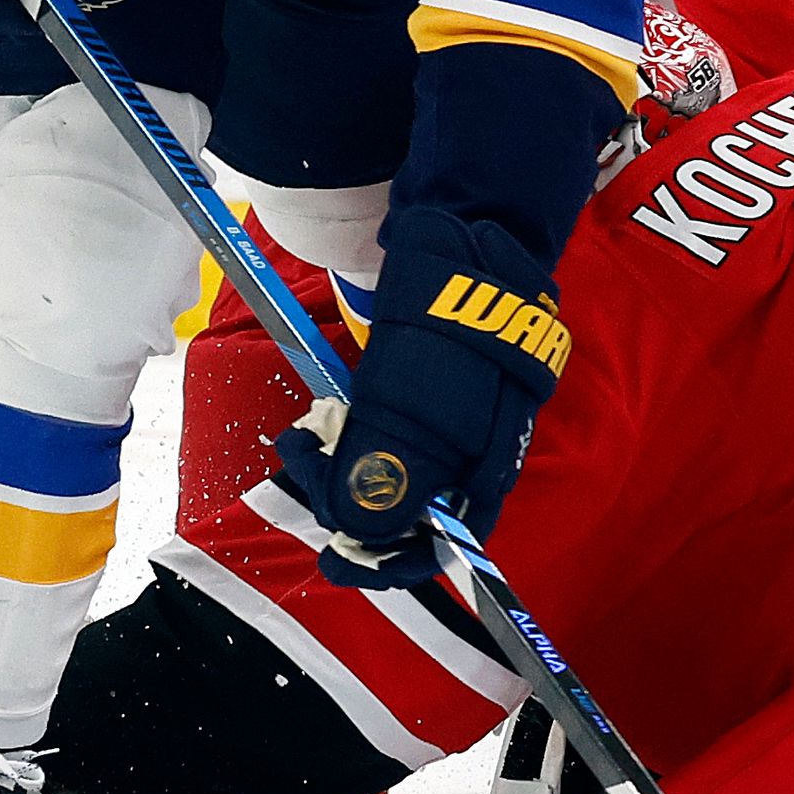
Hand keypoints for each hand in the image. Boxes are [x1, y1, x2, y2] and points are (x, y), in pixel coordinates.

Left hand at [272, 217, 569, 587]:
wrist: (469, 235)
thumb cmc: (448, 320)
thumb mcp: (407, 400)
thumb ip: (385, 467)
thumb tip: (358, 529)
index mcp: (486, 465)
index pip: (444, 540)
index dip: (391, 558)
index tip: (339, 557)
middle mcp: (478, 453)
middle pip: (418, 511)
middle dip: (357, 508)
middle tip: (306, 477)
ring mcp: (459, 420)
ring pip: (399, 472)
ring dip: (347, 469)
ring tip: (306, 443)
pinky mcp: (435, 389)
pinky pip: (393, 435)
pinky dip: (356, 437)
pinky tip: (327, 424)